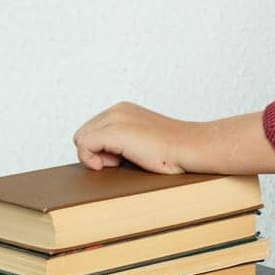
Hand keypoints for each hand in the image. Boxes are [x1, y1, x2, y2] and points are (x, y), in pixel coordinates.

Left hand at [72, 100, 203, 174]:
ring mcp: (115, 118)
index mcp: (124, 110)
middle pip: (83, 134)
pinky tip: (114, 164)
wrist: (193, 148)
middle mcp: (117, 110)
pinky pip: (83, 145)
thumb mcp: (143, 142)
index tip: (120, 158)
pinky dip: (91, 159)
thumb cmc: (175, 153)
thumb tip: (98, 160)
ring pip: (81, 139)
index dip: (100, 149)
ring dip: (95, 156)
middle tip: (120, 161)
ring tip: (121, 162)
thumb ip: (122, 144)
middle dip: (96, 151)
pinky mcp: (114, 131)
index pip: (93, 130)